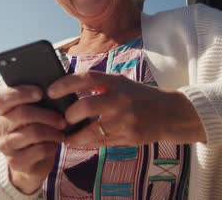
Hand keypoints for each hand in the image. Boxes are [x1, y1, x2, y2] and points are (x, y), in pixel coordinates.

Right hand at [0, 85, 66, 194]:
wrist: (32, 161)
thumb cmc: (36, 128)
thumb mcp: (34, 113)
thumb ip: (37, 101)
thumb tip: (53, 89)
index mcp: (2, 111)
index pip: (1, 98)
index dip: (21, 93)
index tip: (40, 93)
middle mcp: (0, 127)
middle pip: (22, 114)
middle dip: (47, 114)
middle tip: (63, 119)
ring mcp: (6, 146)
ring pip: (33, 132)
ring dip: (52, 131)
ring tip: (62, 131)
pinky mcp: (16, 162)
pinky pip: (39, 150)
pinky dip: (52, 146)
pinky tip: (56, 144)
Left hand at [48, 71, 205, 146]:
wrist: (170, 113)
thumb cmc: (139, 96)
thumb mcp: (121, 83)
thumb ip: (98, 85)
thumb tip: (67, 89)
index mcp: (117, 82)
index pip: (87, 78)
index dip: (65, 84)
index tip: (50, 91)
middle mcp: (121, 99)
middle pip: (86, 106)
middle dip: (69, 115)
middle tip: (63, 119)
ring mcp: (126, 120)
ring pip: (91, 131)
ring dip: (75, 136)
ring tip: (66, 136)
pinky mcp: (129, 137)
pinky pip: (102, 142)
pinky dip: (88, 142)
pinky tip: (81, 141)